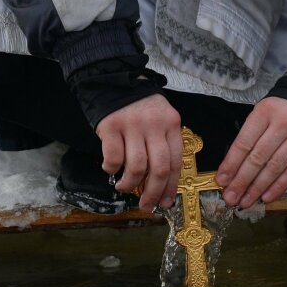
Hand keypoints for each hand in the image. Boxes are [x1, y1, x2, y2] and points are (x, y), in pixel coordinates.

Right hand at [95, 94, 182, 210]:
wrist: (115, 80)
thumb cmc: (139, 107)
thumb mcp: (159, 119)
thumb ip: (162, 144)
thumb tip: (160, 182)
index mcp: (171, 124)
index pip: (176, 162)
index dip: (171, 186)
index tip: (166, 202)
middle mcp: (155, 125)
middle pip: (159, 168)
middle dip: (153, 193)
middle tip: (146, 206)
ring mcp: (133, 125)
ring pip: (137, 167)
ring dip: (130, 184)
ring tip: (124, 187)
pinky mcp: (112, 125)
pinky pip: (114, 158)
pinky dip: (111, 169)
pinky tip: (110, 169)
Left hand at [216, 96, 286, 207]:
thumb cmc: (280, 112)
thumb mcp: (262, 115)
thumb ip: (249, 138)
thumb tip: (231, 171)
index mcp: (265, 111)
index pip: (245, 142)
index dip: (231, 164)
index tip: (222, 180)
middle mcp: (284, 123)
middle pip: (258, 157)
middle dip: (242, 181)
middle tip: (230, 197)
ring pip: (275, 167)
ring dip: (258, 188)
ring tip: (245, 201)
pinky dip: (278, 187)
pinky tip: (266, 197)